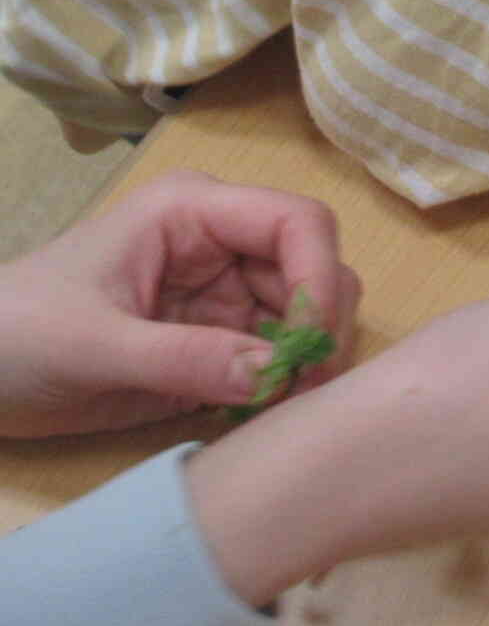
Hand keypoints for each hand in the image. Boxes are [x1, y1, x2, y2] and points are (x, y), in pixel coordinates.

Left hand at [0, 171, 359, 437]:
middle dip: (321, 326)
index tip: (311, 343)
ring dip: (307, 360)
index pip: (297, 222)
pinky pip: (275, 356)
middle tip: (306, 388)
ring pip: (307, 315)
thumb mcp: (92, 347)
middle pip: (315, 269)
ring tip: (283, 405)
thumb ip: (184, 358)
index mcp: (193, 214)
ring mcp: (222, 294)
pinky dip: (283, 384)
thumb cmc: (16, 336)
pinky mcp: (216, 341)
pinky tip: (262, 412)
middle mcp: (222, 245)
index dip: (319, 274)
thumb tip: (276, 372)